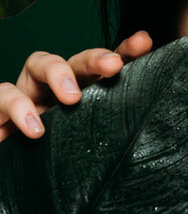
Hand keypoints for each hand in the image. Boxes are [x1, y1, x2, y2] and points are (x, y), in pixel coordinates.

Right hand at [0, 30, 152, 141]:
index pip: (108, 65)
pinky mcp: (1, 110)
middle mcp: (57, 87)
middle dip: (96, 58)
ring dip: (57, 73)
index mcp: (86, 91)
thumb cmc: (59, 155)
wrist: (14, 170)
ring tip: (72, 99)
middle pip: (78, 60)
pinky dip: (18, 107)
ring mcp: (28, 94)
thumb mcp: (90, 138)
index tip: (143, 42)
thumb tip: (147, 124)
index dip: (127, 51)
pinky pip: (4, 95)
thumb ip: (114, 125)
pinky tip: (35, 128)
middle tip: (113, 65)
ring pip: (38, 63)